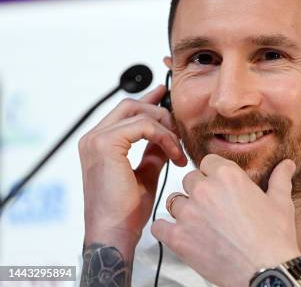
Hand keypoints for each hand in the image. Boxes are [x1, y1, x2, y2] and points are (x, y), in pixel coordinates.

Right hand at [78, 85, 187, 255]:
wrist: (115, 232)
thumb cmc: (127, 211)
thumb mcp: (146, 174)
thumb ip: (153, 152)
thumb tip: (166, 138)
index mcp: (98, 143)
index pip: (124, 111)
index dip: (147, 101)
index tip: (165, 96)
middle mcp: (92, 137)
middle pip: (131, 105)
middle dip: (160, 112)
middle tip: (179, 131)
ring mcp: (96, 139)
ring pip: (139, 113)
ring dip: (166, 129)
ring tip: (178, 151)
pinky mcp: (106, 144)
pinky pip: (143, 126)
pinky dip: (164, 137)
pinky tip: (174, 155)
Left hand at [152, 154, 300, 286]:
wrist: (266, 271)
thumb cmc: (274, 238)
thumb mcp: (280, 203)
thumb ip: (280, 179)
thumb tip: (287, 164)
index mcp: (228, 176)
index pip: (208, 162)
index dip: (213, 173)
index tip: (219, 185)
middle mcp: (205, 190)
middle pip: (190, 179)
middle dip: (199, 191)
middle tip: (213, 208)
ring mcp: (189, 213)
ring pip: (174, 201)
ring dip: (184, 210)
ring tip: (200, 223)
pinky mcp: (178, 238)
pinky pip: (159, 226)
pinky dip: (166, 230)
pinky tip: (180, 234)